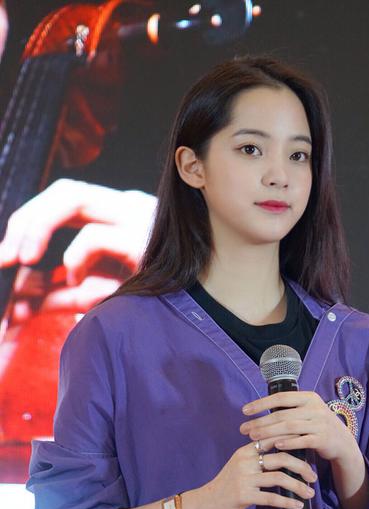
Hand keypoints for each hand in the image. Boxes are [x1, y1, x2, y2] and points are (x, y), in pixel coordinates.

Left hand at [0, 179, 156, 321]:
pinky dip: (75, 259)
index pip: (67, 202)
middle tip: (5, 257)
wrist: (207, 317)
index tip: (5, 256)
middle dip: (24, 220)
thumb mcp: (100, 298)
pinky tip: (78, 283)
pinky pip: (94, 237)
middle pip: (63, 191)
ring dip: (36, 228)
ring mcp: (139, 218)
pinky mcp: (145, 239)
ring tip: (22, 261)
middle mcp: (129, 208)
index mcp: (121, 217)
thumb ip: (64, 295)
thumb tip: (22, 305)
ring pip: (70, 196)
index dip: (28, 223)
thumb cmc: (159, 306)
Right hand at [189, 437, 317, 508]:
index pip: (274, 439)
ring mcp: (244, 478)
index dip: (295, 441)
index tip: (311, 446)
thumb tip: (286, 456)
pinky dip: (288, 502)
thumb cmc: (228, 485)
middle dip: (302, 467)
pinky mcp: (244, 496)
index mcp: (246, 451)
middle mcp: (246, 461)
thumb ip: (259, 458)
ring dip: (298, 486)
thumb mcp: (241, 465)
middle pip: (282, 458)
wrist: (206, 502)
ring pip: (279, 478)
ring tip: (309, 493)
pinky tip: (298, 506)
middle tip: (313, 476)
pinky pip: (271, 498)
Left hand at [239, 390, 355, 463]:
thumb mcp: (307, 412)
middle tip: (244, 429)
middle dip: (261, 422)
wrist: (342, 442)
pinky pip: (303, 441)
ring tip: (254, 439)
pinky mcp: (323, 439)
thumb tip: (259, 410)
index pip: (281, 397)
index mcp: (309, 398)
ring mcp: (320, 423)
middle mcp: (315, 408)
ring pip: (290, 427)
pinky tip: (275, 445)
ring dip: (269, 433)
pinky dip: (289, 443)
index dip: (261, 403)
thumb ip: (288, 410)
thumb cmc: (317, 426)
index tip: (244, 411)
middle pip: (282, 414)